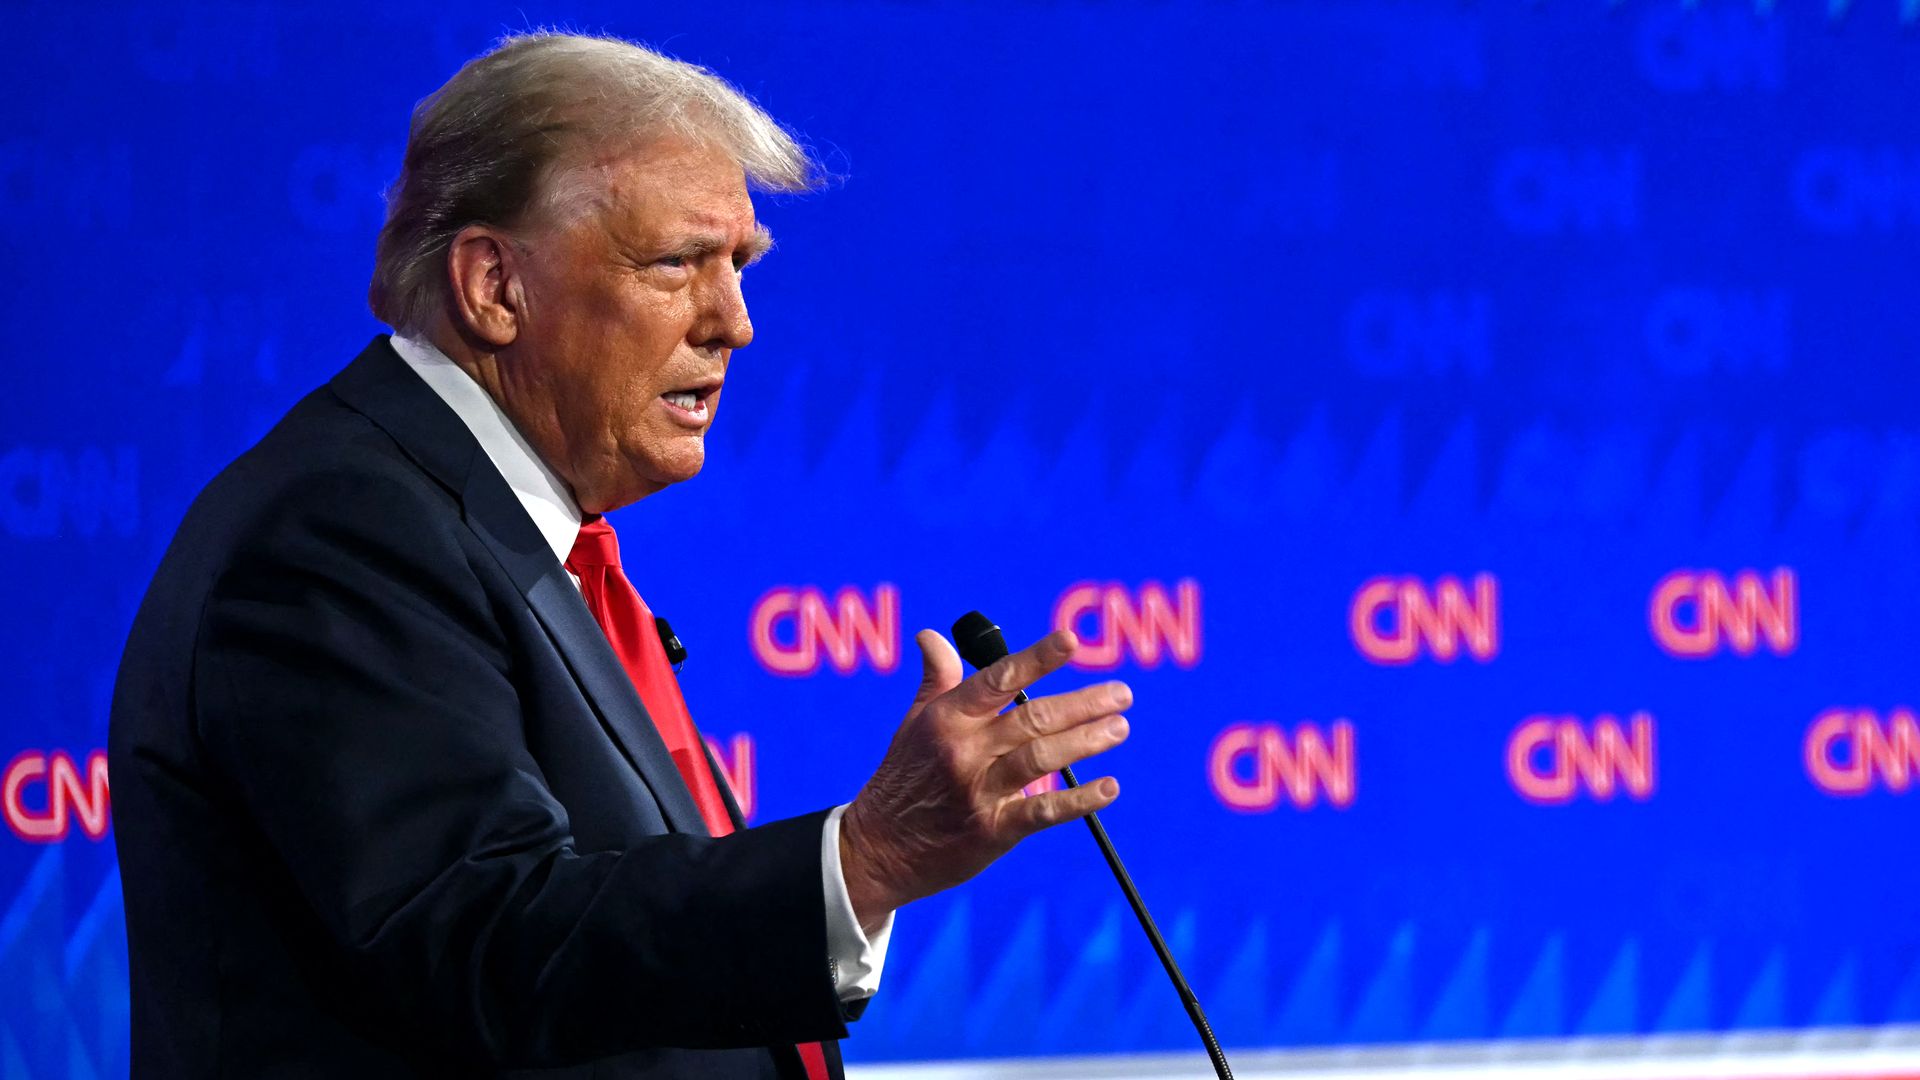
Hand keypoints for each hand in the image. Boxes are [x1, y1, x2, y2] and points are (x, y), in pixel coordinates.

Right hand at [838, 628, 1129, 928]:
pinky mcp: (991, 831)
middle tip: (1122, 694)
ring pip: (1041, 758)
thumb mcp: (912, 724)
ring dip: (1086, 741)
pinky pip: (1041, 812)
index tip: (1071, 640)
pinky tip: (1109, 788)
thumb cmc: (902, 778)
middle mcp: (964, 750)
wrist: (877, 848)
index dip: (1037, 658)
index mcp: (946, 718)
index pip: (998, 678)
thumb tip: (932, 636)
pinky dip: (1078, 800)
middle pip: (1032, 717)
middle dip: (1082, 704)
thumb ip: (935, 679)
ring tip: (1119, 728)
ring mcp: (978, 791)